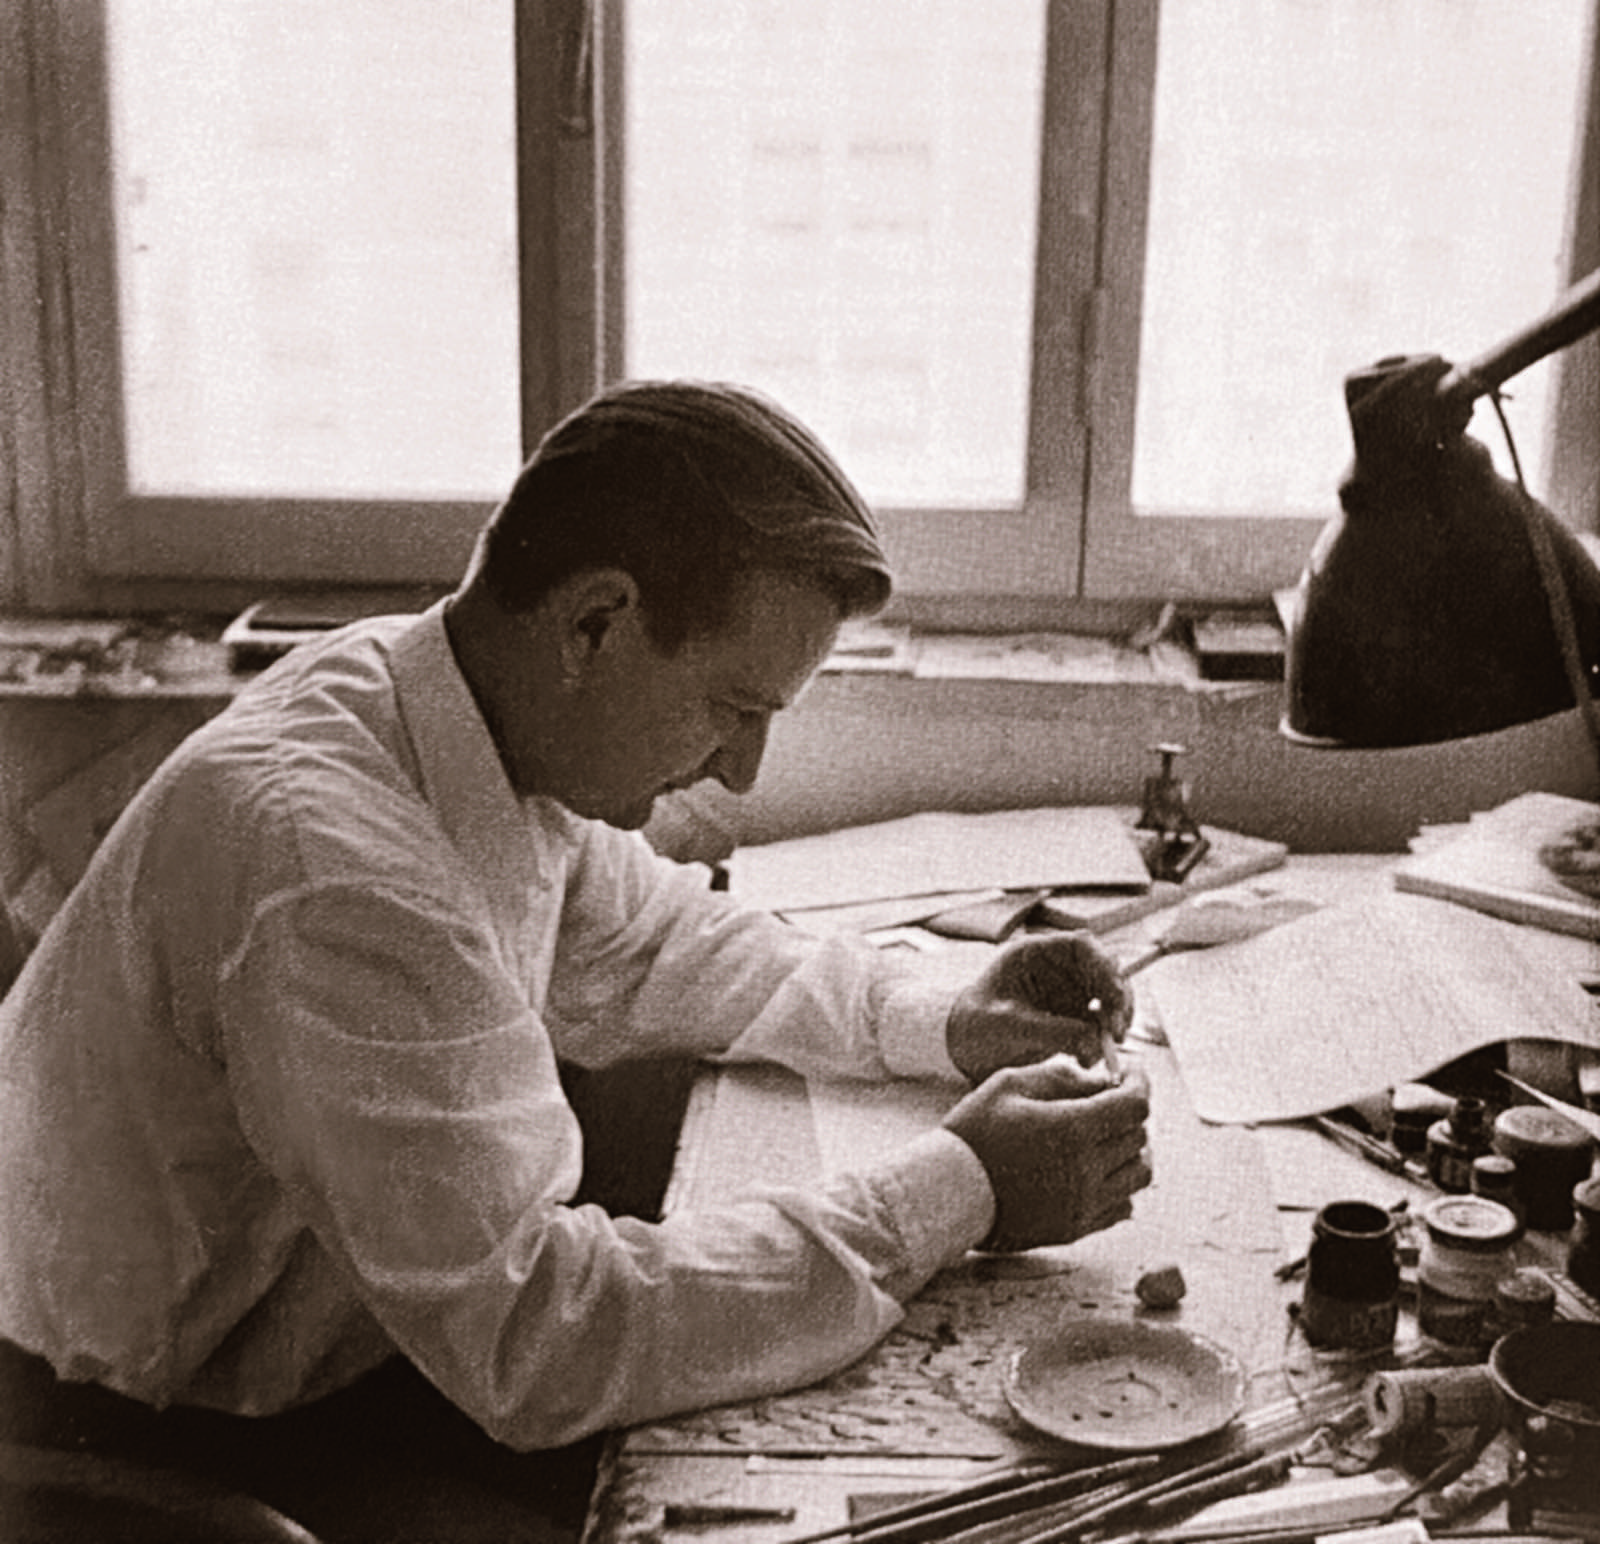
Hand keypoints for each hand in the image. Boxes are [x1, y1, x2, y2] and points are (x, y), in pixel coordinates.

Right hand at [943, 1057, 1151, 1251]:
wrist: (947, 1193)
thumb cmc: (973, 1133)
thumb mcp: (1008, 1085)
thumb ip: (1058, 1076)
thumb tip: (1098, 1079)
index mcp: (1071, 1129)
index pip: (1135, 1105)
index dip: (1141, 1083)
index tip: (1132, 1072)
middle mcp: (1085, 1169)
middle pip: (1139, 1137)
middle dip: (1130, 1112)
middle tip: (1109, 1100)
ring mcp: (1083, 1203)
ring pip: (1139, 1175)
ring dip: (1131, 1150)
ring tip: (1107, 1137)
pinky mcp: (1074, 1227)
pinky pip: (1121, 1207)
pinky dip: (1120, 1184)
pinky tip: (1097, 1170)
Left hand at [945, 932, 1133, 1083]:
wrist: (967, 1047)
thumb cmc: (978, 1026)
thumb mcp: (1010, 1027)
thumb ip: (1052, 1031)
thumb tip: (1094, 1041)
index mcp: (1034, 954)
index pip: (1081, 945)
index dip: (1104, 965)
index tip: (1114, 996)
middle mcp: (1056, 967)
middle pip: (1104, 970)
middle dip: (1118, 999)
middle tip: (1116, 1032)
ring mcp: (1068, 989)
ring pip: (1110, 996)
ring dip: (1115, 1021)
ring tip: (1101, 1052)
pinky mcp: (1074, 1014)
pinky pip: (1101, 1022)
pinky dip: (1103, 1040)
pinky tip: (1087, 1060)